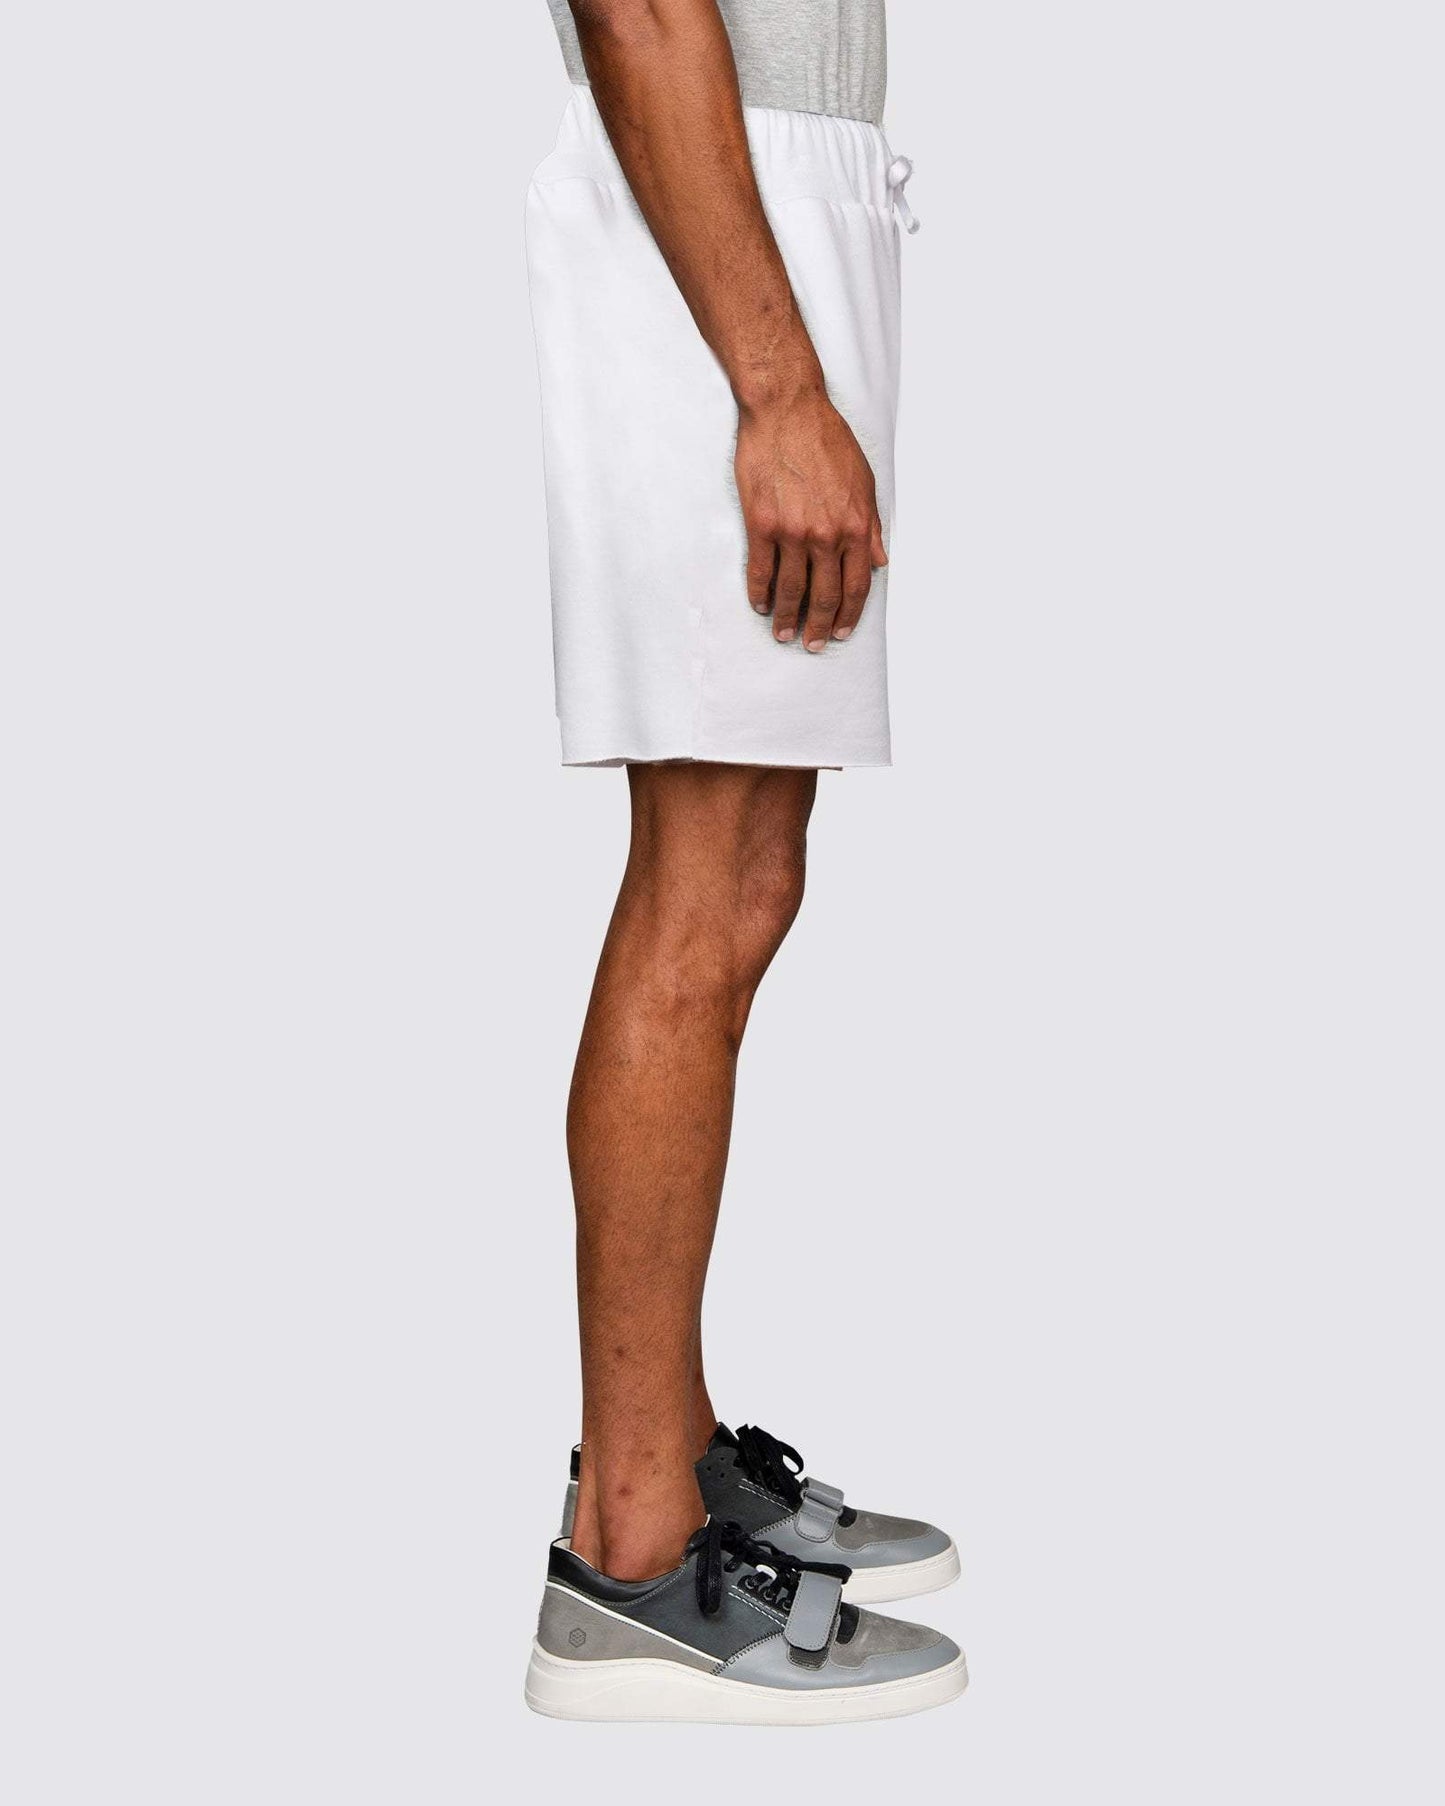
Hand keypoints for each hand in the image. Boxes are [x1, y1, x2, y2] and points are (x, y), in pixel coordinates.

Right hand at [734, 381, 887, 650]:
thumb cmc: (826, 440)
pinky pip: (761, 570)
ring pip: (791, 589)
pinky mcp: (762, 523)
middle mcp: (826, 535)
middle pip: (824, 596)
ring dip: (787, 617)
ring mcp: (792, 531)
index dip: (849, 615)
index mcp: (854, 526)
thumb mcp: (864, 481)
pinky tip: (761, 605)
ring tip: (783, 634)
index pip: (856, 586)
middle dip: (819, 627)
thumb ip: (871, 525)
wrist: (787, 410)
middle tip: (812, 644)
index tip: (842, 632)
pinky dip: (760, 592)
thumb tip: (879, 562)